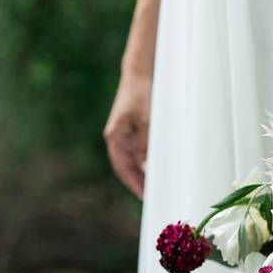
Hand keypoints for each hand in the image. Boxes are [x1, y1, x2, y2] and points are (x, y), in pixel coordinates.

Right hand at [104, 72, 151, 197]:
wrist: (140, 75)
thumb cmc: (142, 95)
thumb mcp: (147, 120)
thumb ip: (145, 143)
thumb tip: (146, 165)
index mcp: (116, 136)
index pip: (122, 167)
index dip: (133, 183)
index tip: (144, 196)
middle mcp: (118, 138)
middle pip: (126, 167)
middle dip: (138, 183)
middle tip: (153, 197)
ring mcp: (125, 135)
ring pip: (133, 161)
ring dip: (142, 174)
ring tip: (157, 188)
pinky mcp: (134, 131)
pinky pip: (139, 152)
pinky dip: (146, 163)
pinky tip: (157, 171)